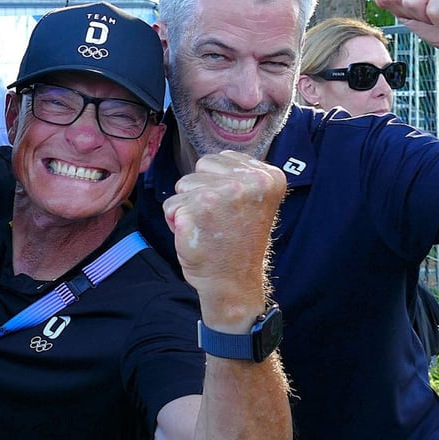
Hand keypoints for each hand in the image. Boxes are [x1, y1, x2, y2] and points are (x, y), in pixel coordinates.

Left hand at [162, 151, 287, 324]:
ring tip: (208, 227)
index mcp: (268, 176)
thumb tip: (214, 158)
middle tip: (218, 219)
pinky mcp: (196, 210)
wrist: (234, 282)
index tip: (233, 209)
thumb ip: (239, 175)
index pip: (221, 158)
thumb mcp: (253, 200)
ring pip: (183, 184)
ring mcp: (221, 195)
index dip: (218, 184)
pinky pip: (170, 205)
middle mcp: (248, 182)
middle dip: (201, 191)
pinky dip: (175, 222)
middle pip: (200, 167)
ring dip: (188, 206)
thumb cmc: (239, 242)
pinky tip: (196, 236)